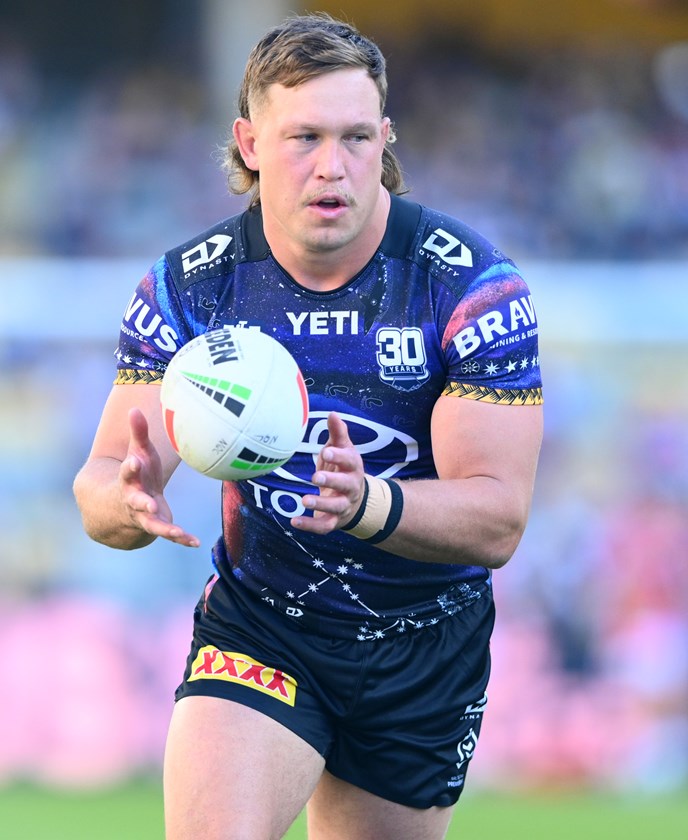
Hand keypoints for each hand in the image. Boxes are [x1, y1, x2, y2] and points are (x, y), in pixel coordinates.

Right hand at [119, 407, 199, 546]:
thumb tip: (134, 409)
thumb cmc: (136, 473)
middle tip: (150, 503)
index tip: (133, 461)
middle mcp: (133, 500)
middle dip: (142, 502)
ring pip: (151, 524)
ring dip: (164, 528)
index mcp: (128, 480)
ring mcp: (143, 516)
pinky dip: (181, 538)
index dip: (130, 467)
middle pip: (135, 501)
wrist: (121, 506)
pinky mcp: (156, 525)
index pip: (127, 472)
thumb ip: (137, 433)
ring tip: (177, 532)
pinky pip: (169, 534)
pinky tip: (195, 542)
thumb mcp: (137, 453)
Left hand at [291, 412, 365, 534]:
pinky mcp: (334, 521)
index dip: (339, 457)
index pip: (350, 461)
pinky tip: (294, 522)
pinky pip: (324, 526)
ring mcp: (343, 506)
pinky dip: (310, 526)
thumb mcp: (343, 450)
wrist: (356, 500)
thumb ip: (338, 434)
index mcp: (353, 467)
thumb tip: (333, 413)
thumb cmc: (343, 469)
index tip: (326, 451)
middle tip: (315, 477)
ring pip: (335, 508)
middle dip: (332, 481)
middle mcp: (351, 488)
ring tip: (304, 500)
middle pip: (346, 485)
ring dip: (320, 505)